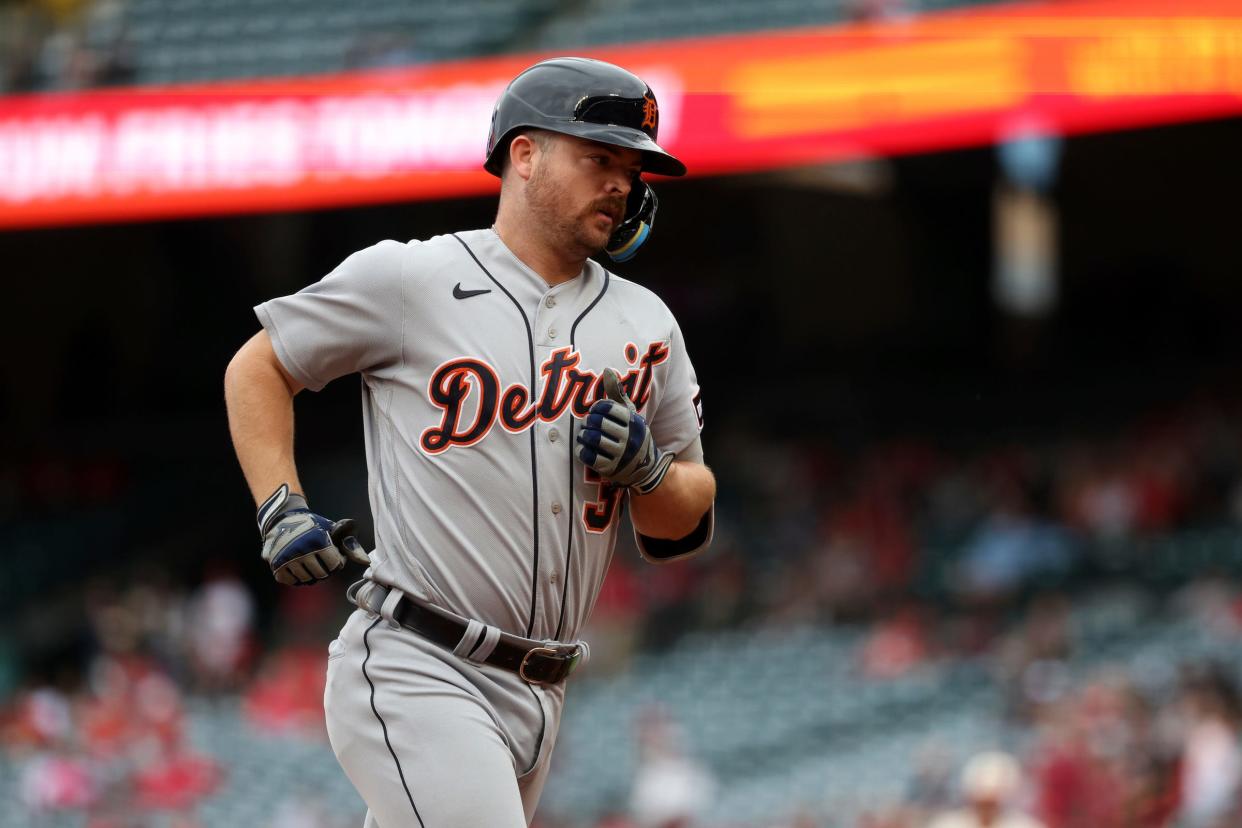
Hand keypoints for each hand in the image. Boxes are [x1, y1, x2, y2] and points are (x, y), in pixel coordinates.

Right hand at [256, 484, 368, 585]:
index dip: (337, 562)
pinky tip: (299, 567)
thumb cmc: (314, 526)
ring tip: (310, 562)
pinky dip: (297, 578)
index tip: (332, 554)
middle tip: (321, 560)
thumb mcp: (333, 530)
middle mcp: (302, 550)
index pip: (335, 565)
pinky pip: (292, 582)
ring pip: (307, 580)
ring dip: (311, 574)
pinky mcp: (276, 565)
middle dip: (325, 570)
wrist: (283, 519)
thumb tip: (366, 562)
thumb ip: (350, 546)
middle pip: (322, 575)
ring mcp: (287, 559)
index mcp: (318, 541)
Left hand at [576, 369, 673, 494]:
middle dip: (589, 422)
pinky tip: (584, 448)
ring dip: (583, 436)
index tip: (596, 412)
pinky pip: (588, 456)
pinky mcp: (610, 469)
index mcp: (633, 421)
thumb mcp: (630, 414)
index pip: (606, 408)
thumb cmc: (632, 434)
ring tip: (584, 435)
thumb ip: (617, 393)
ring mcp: (620, 455)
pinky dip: (582, 451)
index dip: (596, 408)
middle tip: (589, 424)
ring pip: (592, 439)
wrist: (645, 468)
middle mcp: (629, 437)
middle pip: (597, 423)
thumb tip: (607, 369)